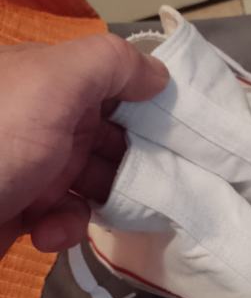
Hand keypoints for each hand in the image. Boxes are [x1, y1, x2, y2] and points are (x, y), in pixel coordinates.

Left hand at [0, 35, 167, 255]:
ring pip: (94, 182)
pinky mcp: (23, 211)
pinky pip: (64, 217)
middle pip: (110, 137)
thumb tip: (159, 74)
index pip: (113, 85)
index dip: (147, 104)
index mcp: (51, 83)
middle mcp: (44, 121)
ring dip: (102, 200)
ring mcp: (33, 168)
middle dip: (134, 161)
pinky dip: (64, 227)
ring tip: (97, 211)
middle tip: (158, 182)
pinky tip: (47, 233)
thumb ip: (111, 65)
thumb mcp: (53, 83)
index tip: (180, 131)